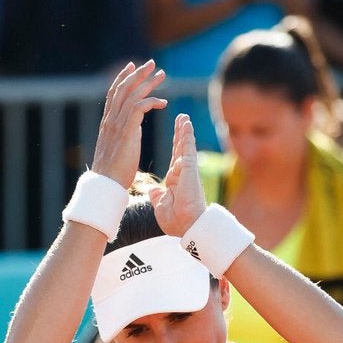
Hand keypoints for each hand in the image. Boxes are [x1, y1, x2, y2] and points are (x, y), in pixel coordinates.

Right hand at [91, 60, 166, 188]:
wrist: (106, 184)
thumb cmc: (113, 173)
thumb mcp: (117, 148)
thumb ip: (123, 135)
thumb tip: (131, 131)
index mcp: (107, 123)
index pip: (113, 93)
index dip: (122, 78)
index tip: (132, 66)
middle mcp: (111, 120)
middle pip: (124, 89)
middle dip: (138, 74)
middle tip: (151, 64)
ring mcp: (117, 125)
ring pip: (132, 95)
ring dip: (148, 83)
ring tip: (162, 75)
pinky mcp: (127, 132)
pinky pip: (139, 108)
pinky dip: (151, 101)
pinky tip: (163, 102)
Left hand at [149, 113, 205, 235]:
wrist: (186, 226)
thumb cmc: (177, 221)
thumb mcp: (161, 206)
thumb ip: (158, 196)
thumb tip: (153, 191)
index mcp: (175, 181)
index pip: (175, 158)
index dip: (175, 144)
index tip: (176, 133)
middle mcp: (182, 173)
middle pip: (181, 148)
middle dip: (180, 133)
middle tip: (181, 118)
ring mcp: (187, 170)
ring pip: (185, 146)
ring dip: (184, 130)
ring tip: (184, 117)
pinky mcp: (189, 169)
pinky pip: (187, 148)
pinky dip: (186, 135)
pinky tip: (186, 123)